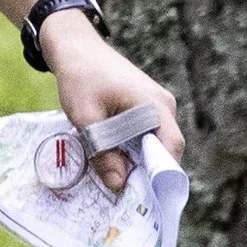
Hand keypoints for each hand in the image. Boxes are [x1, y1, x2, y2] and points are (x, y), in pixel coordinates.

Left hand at [40, 14, 183, 193]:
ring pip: (155, 143)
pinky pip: (147, 134)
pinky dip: (134, 149)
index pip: (171, 147)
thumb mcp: (87, 119)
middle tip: (129, 198)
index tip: (148, 199)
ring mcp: (156, 105)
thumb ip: (103, 153)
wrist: (75, 47)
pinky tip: (115, 161)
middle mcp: (163, 106)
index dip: (162, 176)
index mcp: (155, 105)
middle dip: (148, 174)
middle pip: (165, 149)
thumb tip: (118, 186)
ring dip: (139, 162)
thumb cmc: (81, 77)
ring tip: (120, 183)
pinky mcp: (145, 106)